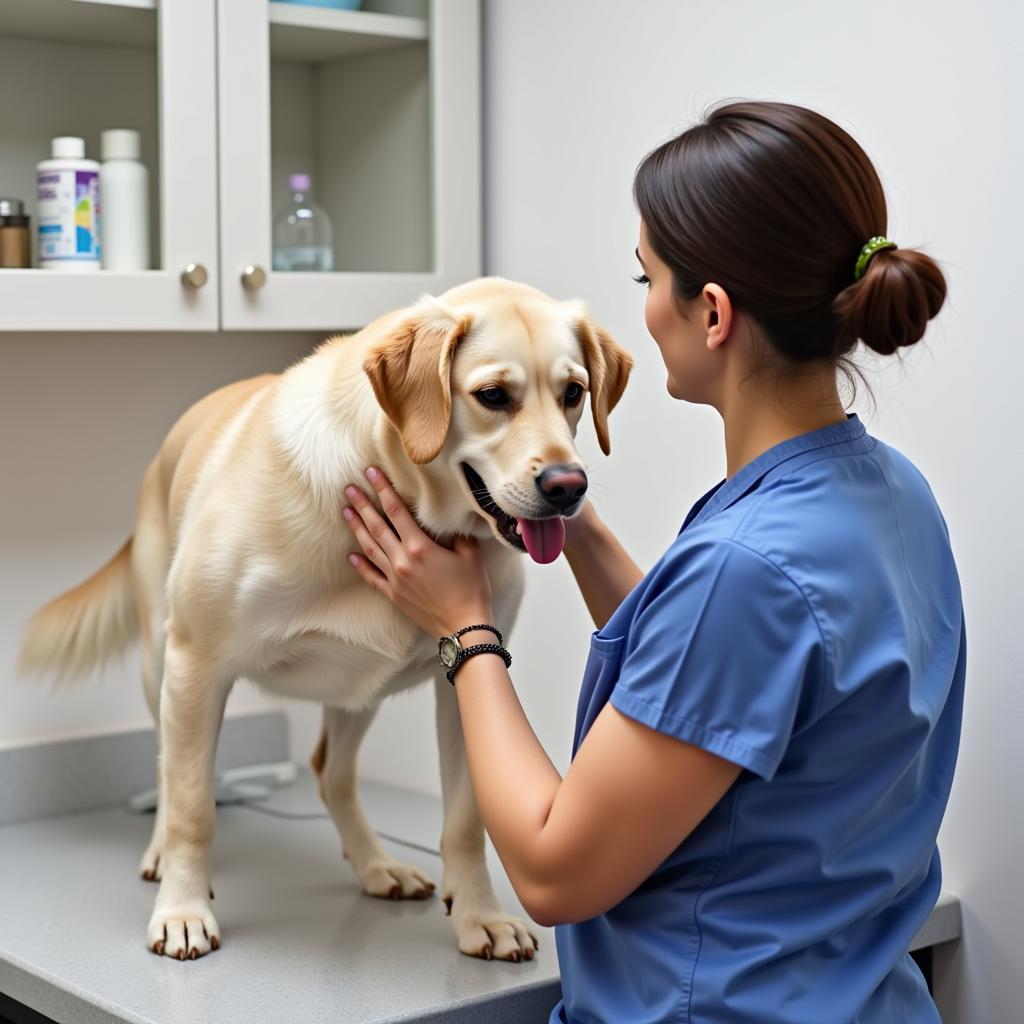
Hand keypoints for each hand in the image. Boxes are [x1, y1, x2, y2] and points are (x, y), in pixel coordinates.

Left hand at [343, 467, 493, 637]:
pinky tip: (351, 555)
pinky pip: (372, 576)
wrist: (463, 627)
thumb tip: (451, 523)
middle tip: (349, 488)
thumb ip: (458, 535)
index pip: (396, 512)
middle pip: (377, 527)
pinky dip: (361, 564)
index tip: (372, 473)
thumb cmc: (471, 590)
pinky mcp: (394, 595)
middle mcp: (402, 561)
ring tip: (346, 512)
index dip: (383, 490)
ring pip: (370, 548)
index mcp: (420, 548)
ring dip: (357, 529)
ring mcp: (395, 579)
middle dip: (362, 505)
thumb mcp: (471, 555)